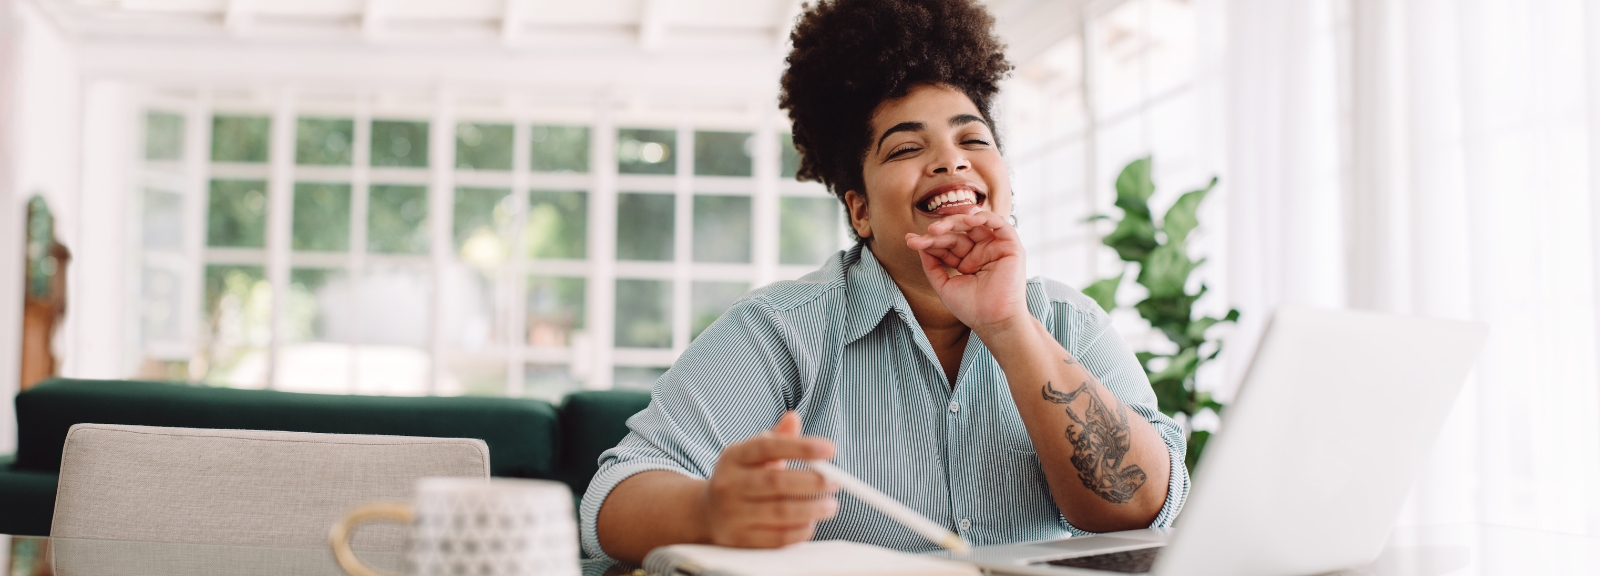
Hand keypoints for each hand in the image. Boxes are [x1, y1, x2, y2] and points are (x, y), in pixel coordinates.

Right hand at [701, 412, 839, 547]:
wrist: (707, 513)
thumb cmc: (741, 479)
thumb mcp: (751, 455)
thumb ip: (776, 438)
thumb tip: (794, 418)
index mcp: (733, 457)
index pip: (768, 447)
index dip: (801, 447)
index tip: (830, 449)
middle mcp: (729, 484)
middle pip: (776, 481)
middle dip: (812, 482)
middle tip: (835, 482)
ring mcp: (732, 514)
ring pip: (780, 512)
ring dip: (812, 508)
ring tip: (830, 505)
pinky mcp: (739, 540)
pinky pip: (777, 538)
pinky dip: (800, 531)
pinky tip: (811, 523)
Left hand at [904, 211, 1029, 334]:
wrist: (993, 322)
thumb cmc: (972, 308)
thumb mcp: (944, 285)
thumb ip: (932, 265)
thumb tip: (919, 244)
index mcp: (967, 262)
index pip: (946, 245)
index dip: (929, 241)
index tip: (910, 241)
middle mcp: (981, 253)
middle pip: (958, 235)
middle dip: (939, 232)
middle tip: (925, 234)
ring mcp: (995, 248)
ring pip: (975, 226)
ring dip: (956, 222)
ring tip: (937, 229)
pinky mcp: (1011, 247)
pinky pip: (999, 224)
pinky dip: (985, 217)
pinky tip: (968, 219)